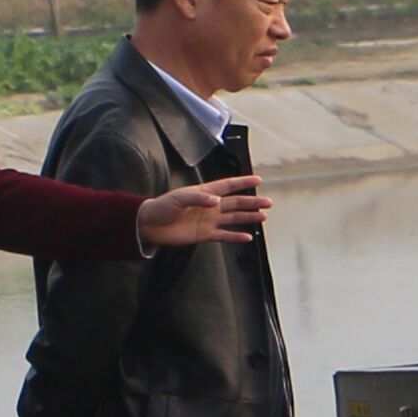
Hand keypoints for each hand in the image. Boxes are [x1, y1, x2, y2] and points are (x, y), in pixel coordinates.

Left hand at [135, 178, 268, 248]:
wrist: (150, 225)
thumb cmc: (162, 207)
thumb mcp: (179, 198)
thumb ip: (198, 198)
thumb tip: (217, 201)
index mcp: (204, 192)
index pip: (228, 186)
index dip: (243, 182)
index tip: (258, 179)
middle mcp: (210, 206)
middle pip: (235, 203)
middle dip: (252, 202)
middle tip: (268, 202)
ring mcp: (208, 220)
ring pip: (233, 218)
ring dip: (248, 217)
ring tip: (263, 217)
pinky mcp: (204, 234)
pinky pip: (223, 235)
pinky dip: (235, 236)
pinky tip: (248, 237)